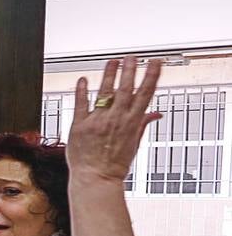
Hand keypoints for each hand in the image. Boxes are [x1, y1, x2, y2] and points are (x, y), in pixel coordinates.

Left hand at [66, 56, 161, 182]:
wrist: (95, 179)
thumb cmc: (114, 164)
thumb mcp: (134, 143)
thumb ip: (143, 124)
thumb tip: (156, 113)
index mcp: (132, 124)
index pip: (145, 95)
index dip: (151, 76)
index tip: (155, 63)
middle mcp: (116, 120)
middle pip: (126, 90)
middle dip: (130, 71)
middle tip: (132, 57)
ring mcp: (97, 121)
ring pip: (105, 93)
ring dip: (110, 75)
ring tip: (113, 61)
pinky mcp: (79, 125)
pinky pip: (80, 104)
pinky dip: (82, 90)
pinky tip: (84, 79)